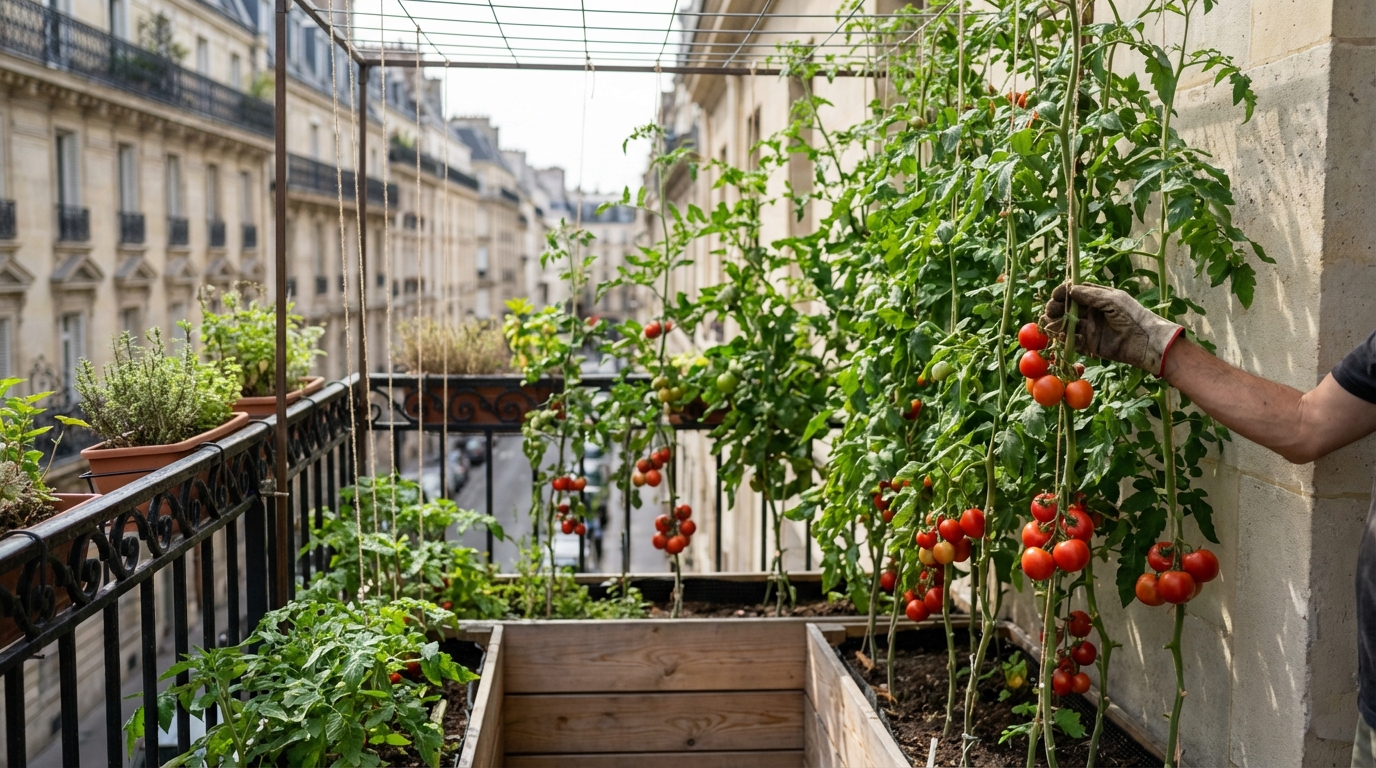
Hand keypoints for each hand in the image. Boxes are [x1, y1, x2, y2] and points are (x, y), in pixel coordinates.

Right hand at [1041, 283, 1182, 375]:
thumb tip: (1070, 289)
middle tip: (1050, 312)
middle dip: (1056, 309)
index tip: (1055, 296)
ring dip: (1058, 325)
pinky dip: (1067, 339)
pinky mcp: (1090, 344)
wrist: (1146, 341)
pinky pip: (1074, 341)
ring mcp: (1090, 328)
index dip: (1063, 293)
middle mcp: (1091, 312)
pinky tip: (1064, 337)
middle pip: (1067, 309)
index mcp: (1097, 298)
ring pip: (1067, 325)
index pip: (1074, 293)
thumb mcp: (1113, 300)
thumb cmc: (1133, 316)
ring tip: (1052, 326)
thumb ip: (1091, 295)